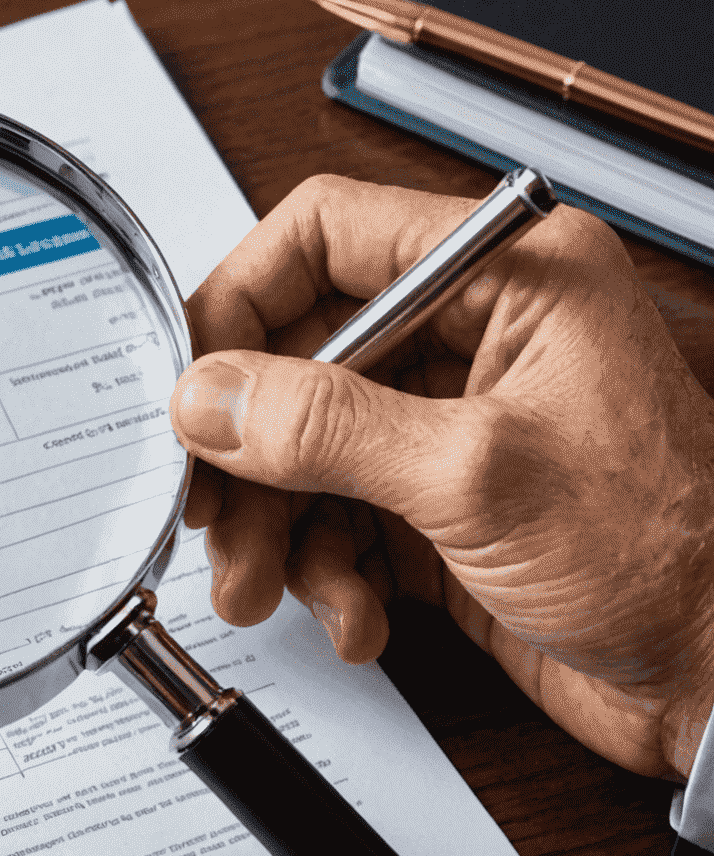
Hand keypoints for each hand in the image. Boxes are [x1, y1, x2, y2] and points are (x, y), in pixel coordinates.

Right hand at [170, 175, 713, 778]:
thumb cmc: (671, 554)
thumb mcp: (477, 476)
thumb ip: (328, 428)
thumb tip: (211, 396)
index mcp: (506, 279)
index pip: (327, 238)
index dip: (240, 302)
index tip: (188, 383)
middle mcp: (471, 343)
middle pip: (298, 363)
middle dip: (249, 454)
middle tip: (213, 516)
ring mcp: (447, 431)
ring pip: (304, 456)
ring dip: (274, 531)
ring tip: (268, 589)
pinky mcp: (434, 512)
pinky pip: (334, 524)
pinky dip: (326, 576)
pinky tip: (357, 617)